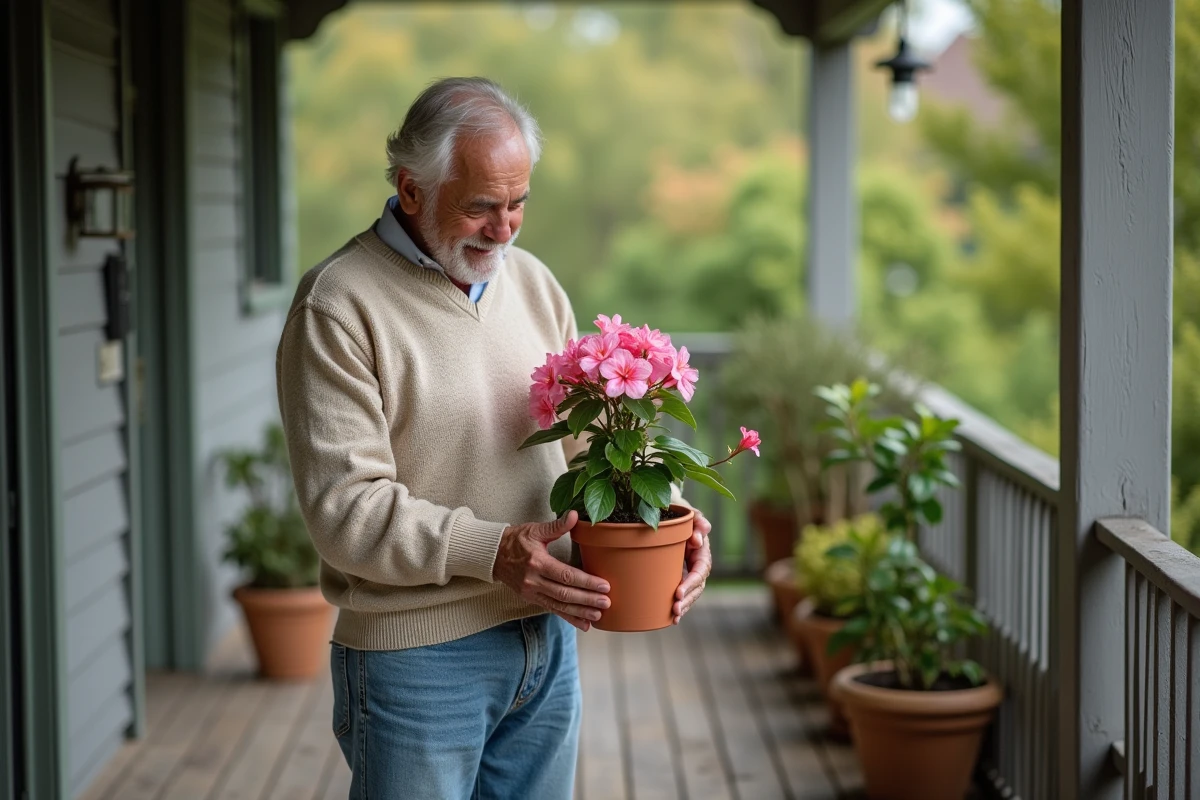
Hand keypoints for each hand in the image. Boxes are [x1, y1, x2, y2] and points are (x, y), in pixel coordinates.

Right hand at [494, 511, 610, 631]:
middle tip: (606, 602)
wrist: (493, 555)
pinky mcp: (531, 599)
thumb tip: (575, 515)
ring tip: (598, 615)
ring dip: (580, 612)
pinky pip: (552, 610)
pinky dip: (569, 618)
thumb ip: (557, 526)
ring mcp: (532, 592)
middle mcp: (534, 581)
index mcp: (537, 562)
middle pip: (564, 594)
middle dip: (587, 600)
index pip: (566, 575)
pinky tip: (583, 624)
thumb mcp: (536, 530)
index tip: (604, 585)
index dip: (586, 582)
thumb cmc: (516, 540)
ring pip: (559, 605)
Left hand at [673, 508, 712, 623]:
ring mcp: (691, 573)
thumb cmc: (681, 515)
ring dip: (685, 606)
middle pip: (697, 587)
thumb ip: (698, 522)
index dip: (691, 583)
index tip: (678, 592)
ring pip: (692, 594)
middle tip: (675, 609)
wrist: (671, 518)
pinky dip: (680, 606)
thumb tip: (699, 538)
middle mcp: (699, 565)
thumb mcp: (689, 514)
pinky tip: (672, 620)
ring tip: (674, 617)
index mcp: (702, 552)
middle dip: (688, 599)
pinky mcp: (681, 578)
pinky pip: (684, 594)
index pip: (700, 571)